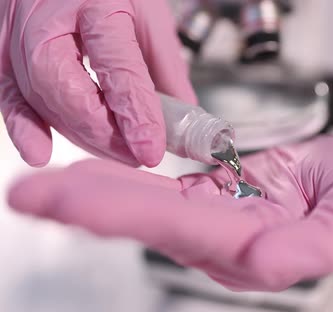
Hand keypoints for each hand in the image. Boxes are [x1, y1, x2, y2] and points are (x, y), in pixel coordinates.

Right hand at [0, 0, 196, 167]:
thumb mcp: (149, 13)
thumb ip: (166, 66)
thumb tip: (181, 115)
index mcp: (97, 3)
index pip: (118, 69)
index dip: (136, 115)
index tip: (152, 149)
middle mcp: (50, 19)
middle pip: (70, 91)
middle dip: (105, 135)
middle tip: (137, 155)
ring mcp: (20, 35)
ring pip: (42, 99)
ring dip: (80, 136)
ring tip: (116, 152)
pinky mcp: (5, 51)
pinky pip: (9, 95)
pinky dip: (26, 128)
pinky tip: (40, 152)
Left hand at [7, 136, 332, 290]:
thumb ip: (317, 244)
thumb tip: (268, 262)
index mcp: (261, 248)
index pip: (189, 231)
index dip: (135, 216)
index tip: (79, 204)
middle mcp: (227, 244)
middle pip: (154, 225)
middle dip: (92, 209)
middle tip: (33, 197)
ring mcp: (214, 225)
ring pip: (149, 212)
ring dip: (94, 199)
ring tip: (41, 191)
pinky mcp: (209, 204)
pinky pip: (160, 195)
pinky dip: (120, 185)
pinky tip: (85, 178)